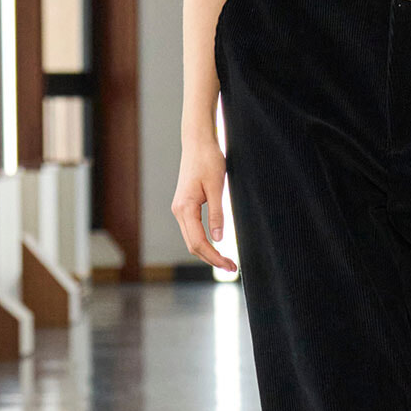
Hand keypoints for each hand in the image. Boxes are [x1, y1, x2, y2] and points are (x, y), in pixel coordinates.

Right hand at [172, 139, 238, 272]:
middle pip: (193, 245)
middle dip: (212, 259)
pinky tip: (216, 246)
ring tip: (226, 261)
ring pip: (192, 239)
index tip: (230, 266)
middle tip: (232, 268)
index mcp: (185, 208)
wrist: (197, 142)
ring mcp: (180, 209)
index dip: (214, 257)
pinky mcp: (185, 206)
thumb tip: (218, 239)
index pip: (198, 242)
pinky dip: (203, 242)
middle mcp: (178, 211)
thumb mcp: (216, 187)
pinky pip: (192, 230)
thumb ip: (217, 214)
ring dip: (208, 252)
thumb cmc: (208, 159)